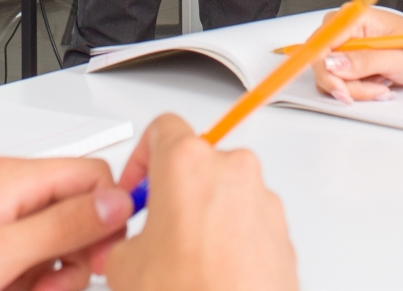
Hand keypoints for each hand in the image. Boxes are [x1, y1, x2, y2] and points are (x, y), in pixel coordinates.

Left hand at [0, 154, 132, 290]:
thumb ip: (63, 226)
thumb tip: (117, 201)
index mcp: (9, 176)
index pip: (93, 177)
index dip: (108, 220)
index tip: (100, 261)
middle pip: (70, 210)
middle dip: (68, 258)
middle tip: (45, 289)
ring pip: (43, 237)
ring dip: (41, 274)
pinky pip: (13, 249)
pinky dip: (14, 274)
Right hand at [106, 115, 297, 290]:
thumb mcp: (123, 264)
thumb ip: (121, 238)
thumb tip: (125, 249)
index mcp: (188, 162)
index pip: (161, 128)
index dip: (140, 158)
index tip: (136, 188)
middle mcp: (232, 170)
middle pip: (196, 163)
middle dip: (174, 194)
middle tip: (155, 230)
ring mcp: (262, 199)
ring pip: (224, 194)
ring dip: (203, 217)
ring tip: (184, 261)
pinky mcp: (282, 231)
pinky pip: (248, 223)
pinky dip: (230, 240)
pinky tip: (211, 273)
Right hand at [310, 8, 402, 102]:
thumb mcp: (396, 58)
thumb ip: (363, 61)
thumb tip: (331, 63)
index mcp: (355, 17)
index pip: (321, 43)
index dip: (326, 69)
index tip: (341, 90)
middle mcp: (347, 29)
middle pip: (322, 61)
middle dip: (346, 83)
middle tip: (374, 90)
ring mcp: (347, 45)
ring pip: (330, 75)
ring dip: (355, 89)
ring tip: (381, 87)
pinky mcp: (350, 60)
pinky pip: (340, 80)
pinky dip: (357, 90)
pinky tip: (378, 86)